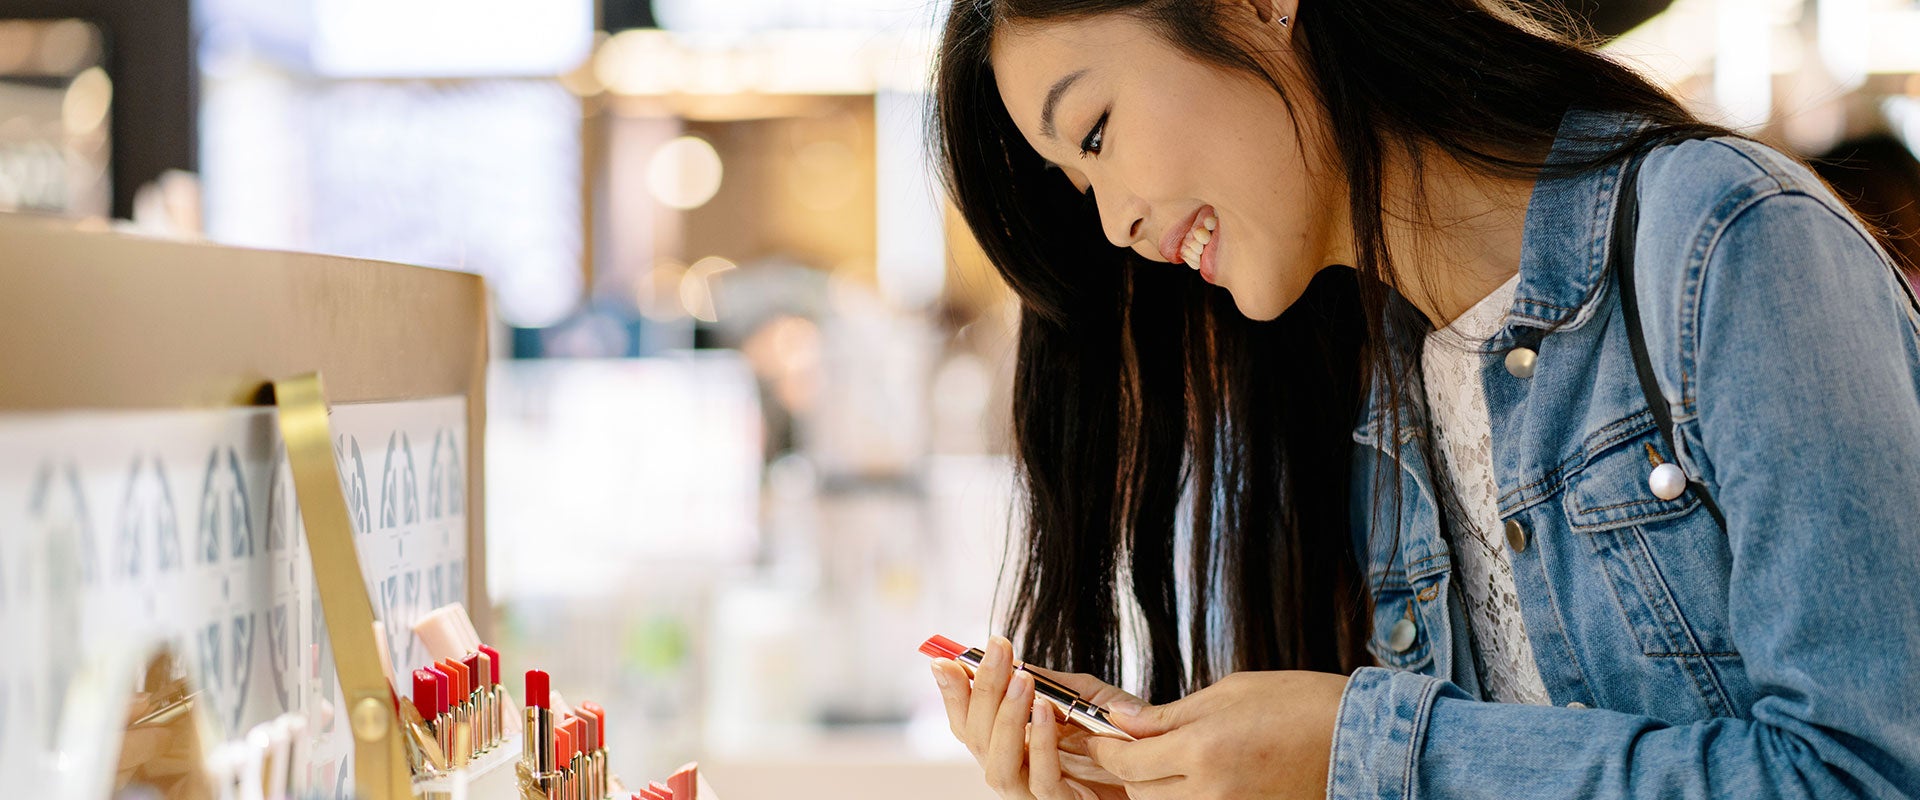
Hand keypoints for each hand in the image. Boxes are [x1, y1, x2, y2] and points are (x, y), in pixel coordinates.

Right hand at [930, 636, 1137, 799]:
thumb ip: (1057, 685)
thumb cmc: (1124, 742)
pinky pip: (1042, 780)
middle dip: (983, 690)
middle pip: (976, 738)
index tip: (943, 657)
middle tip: (997, 650)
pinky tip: (1045, 711)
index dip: (952, 693)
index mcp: (1011, 746)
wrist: (1163, 776)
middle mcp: (1013, 771)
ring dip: (1005, 718)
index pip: (968, 722)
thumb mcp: (1091, 701)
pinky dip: (1040, 743)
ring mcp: (1033, 793)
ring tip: (1020, 680)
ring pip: (997, 764)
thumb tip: (1017, 659)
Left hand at [1085, 671, 1349, 799]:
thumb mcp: (1229, 692)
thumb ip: (1169, 715)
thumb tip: (1124, 722)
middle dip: (1128, 771)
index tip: (1100, 739)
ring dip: (1155, 788)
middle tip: (1132, 747)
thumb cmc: (1300, 705)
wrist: (1360, 740)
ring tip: (1168, 762)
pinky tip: (1195, 779)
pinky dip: (1186, 798)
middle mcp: (1212, 791)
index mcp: (1203, 749)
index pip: (1127, 761)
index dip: (1105, 750)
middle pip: (1139, 793)